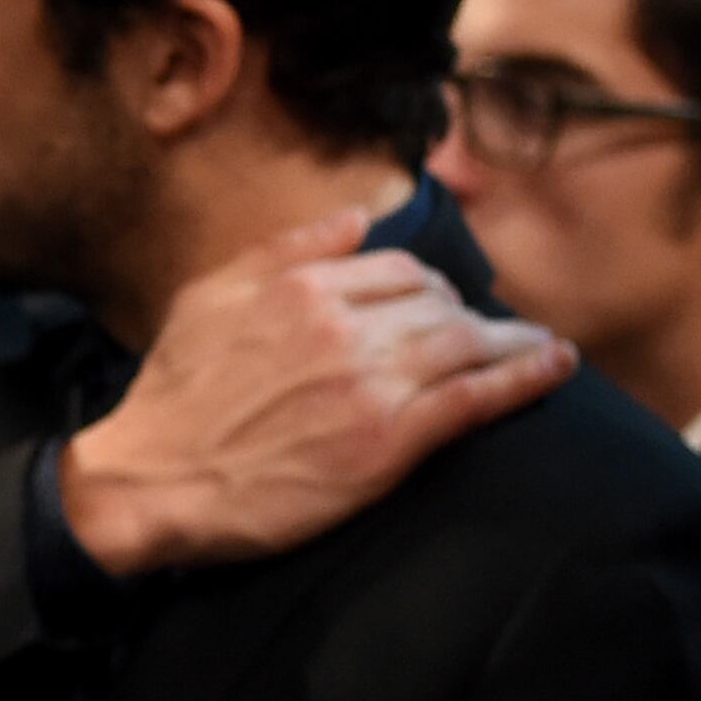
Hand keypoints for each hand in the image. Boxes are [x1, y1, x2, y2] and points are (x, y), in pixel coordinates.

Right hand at [57, 212, 573, 576]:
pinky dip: (524, 377)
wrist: (148, 481)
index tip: (437, 306)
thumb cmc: (171, 397)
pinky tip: (553, 366)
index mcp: (301, 288)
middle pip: (440, 303)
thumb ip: (281, 251)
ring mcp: (368, 385)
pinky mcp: (386, 443)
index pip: (399, 269)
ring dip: (513, 341)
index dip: (428, 286)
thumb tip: (353, 218)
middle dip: (469, 314)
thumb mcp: (206, 301)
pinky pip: (475, 398)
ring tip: (540, 346)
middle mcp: (341, 327)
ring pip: (467, 343)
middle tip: (483, 335)